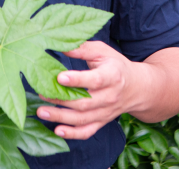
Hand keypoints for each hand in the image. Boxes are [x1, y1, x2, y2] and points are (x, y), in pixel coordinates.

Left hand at [35, 40, 150, 140]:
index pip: (95, 80)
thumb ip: (82, 48)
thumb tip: (59, 44)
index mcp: (112, 75)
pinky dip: (72, 134)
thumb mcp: (102, 51)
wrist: (136, 87)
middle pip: (85, 103)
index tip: (59, 77)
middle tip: (42, 94)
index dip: (78, 80)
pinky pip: (87, 132)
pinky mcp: (102, 122)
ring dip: (60, 117)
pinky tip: (57, 130)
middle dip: (61, 100)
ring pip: (82, 119)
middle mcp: (110, 96)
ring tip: (41, 112)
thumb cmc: (115, 65)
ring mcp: (106, 112)